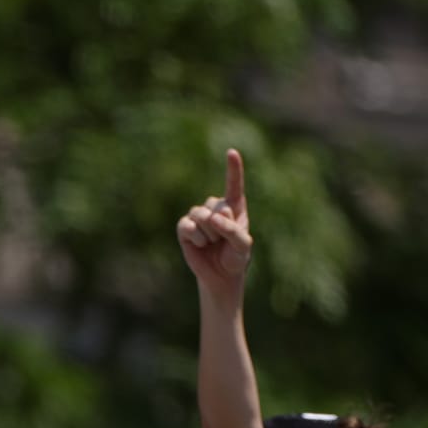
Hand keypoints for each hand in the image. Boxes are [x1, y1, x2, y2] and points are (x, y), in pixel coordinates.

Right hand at [177, 149, 252, 292]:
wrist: (220, 275)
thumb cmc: (235, 257)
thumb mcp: (243, 245)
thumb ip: (232, 229)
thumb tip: (213, 217)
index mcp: (234, 207)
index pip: (233, 185)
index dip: (232, 168)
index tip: (231, 152)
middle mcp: (215, 208)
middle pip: (215, 207)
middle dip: (221, 226)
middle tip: (223, 241)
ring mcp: (198, 217)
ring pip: (200, 215)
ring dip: (208, 234)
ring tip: (212, 243)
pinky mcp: (184, 228)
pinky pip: (187, 225)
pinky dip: (195, 237)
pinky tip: (199, 244)